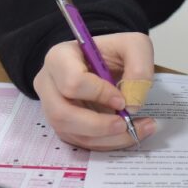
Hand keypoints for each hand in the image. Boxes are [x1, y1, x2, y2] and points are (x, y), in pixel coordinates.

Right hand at [33, 31, 156, 149]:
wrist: (104, 62)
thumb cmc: (113, 52)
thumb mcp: (134, 45)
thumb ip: (139, 66)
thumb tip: (132, 104)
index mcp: (59, 57)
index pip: (72, 81)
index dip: (98, 94)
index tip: (122, 99)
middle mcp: (48, 84)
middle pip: (62, 114)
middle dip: (98, 125)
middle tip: (126, 124)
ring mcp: (52, 107)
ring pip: (71, 133)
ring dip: (106, 138)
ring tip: (136, 131)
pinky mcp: (63, 125)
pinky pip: (80, 142)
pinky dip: (106, 142)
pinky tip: (127, 134)